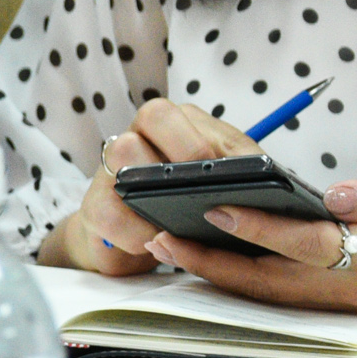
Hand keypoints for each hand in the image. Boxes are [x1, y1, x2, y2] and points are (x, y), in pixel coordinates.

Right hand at [38, 97, 252, 275]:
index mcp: (175, 123)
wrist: (138, 240)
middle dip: (188, 148)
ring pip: (124, 153)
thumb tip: (262, 174)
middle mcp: (140, 135)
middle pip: (154, 114)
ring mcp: (111, 168)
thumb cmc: (185, 203)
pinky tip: (156, 243)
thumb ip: (238, 169)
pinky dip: (138, 233)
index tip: (237, 171)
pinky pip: (110, 213)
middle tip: (205, 186)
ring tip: (180, 220)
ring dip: (156, 190)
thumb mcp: (219, 181)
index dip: (213, 141)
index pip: (189, 114)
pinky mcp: (94, 208)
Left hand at [146, 177, 356, 321]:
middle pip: (270, 279)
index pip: (306, 242)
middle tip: (158, 238)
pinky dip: (247, 285)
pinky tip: (224, 268)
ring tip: (174, 251)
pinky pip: (287, 299)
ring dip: (219, 276)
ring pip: (271, 295)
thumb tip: (337, 193)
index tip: (215, 207)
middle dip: (211, 261)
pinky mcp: (351, 304)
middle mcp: (356, 287)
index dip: (257, 226)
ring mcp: (351, 302)